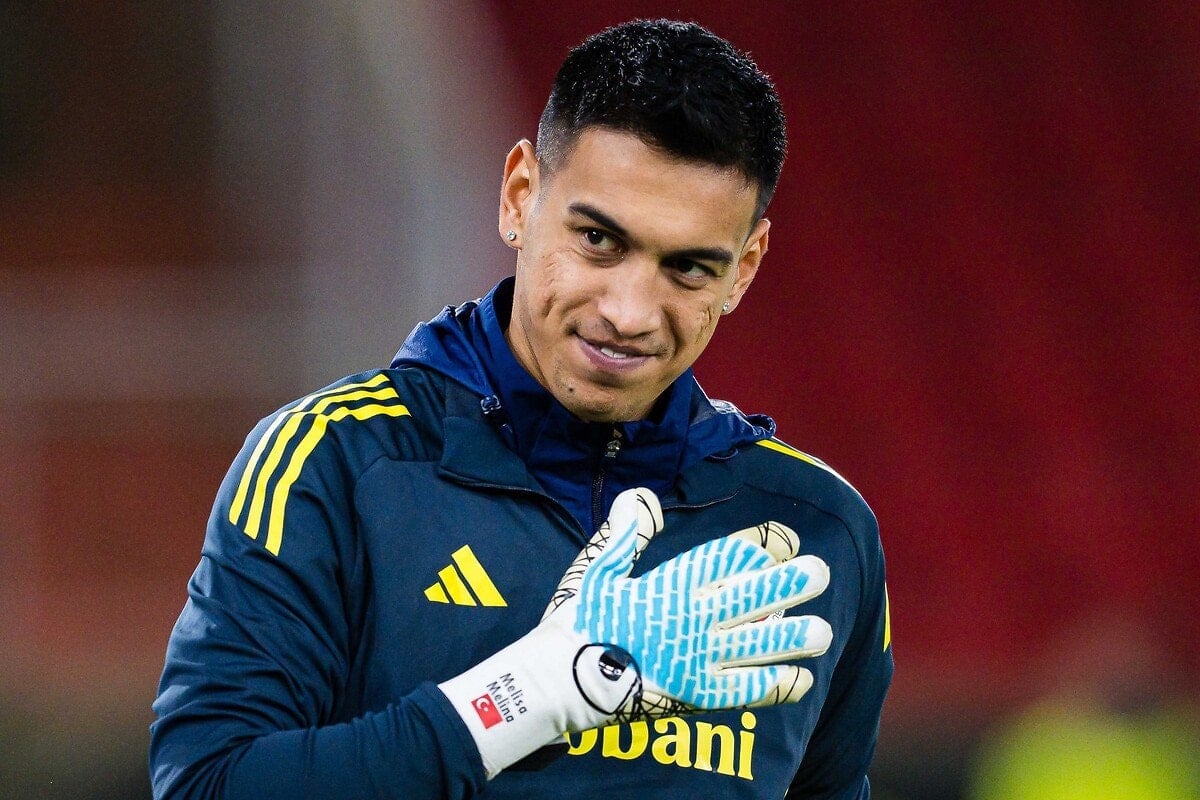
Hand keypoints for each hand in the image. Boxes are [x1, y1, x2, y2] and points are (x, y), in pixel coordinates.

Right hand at [544, 487, 831, 721]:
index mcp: (670, 583)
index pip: (724, 558)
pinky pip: (745, 689)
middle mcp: (691, 617)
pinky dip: (775, 685)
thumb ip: (625, 533)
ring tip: (822, 631)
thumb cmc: (577, 621)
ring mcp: (697, 657)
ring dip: (790, 637)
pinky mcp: (697, 694)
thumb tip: (641, 496)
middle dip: (787, 583)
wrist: (561, 680)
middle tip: (818, 573)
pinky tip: (802, 679)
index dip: (758, 546)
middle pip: (750, 596)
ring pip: (756, 643)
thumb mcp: (596, 569)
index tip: (784, 539)